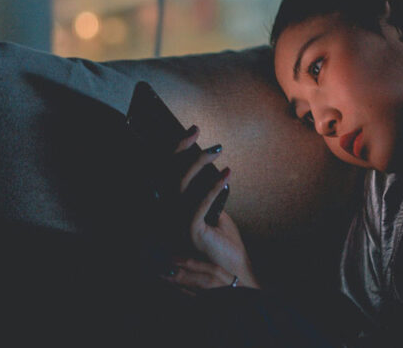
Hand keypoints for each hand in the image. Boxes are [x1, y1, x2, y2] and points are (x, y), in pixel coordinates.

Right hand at [165, 125, 259, 290]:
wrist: (234, 271)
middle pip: (169, 175)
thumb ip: (207, 195)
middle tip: (198, 131)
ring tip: (217, 150)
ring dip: (199, 163)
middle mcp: (169, 216)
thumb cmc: (224, 243)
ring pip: (181, 185)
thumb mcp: (215, 213)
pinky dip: (213, 187)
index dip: (177, 152)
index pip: (168, 175)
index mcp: (172, 210)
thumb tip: (209, 171)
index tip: (192, 132)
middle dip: (182, 149)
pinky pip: (200, 203)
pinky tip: (227, 175)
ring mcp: (176, 225)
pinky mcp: (190, 232)